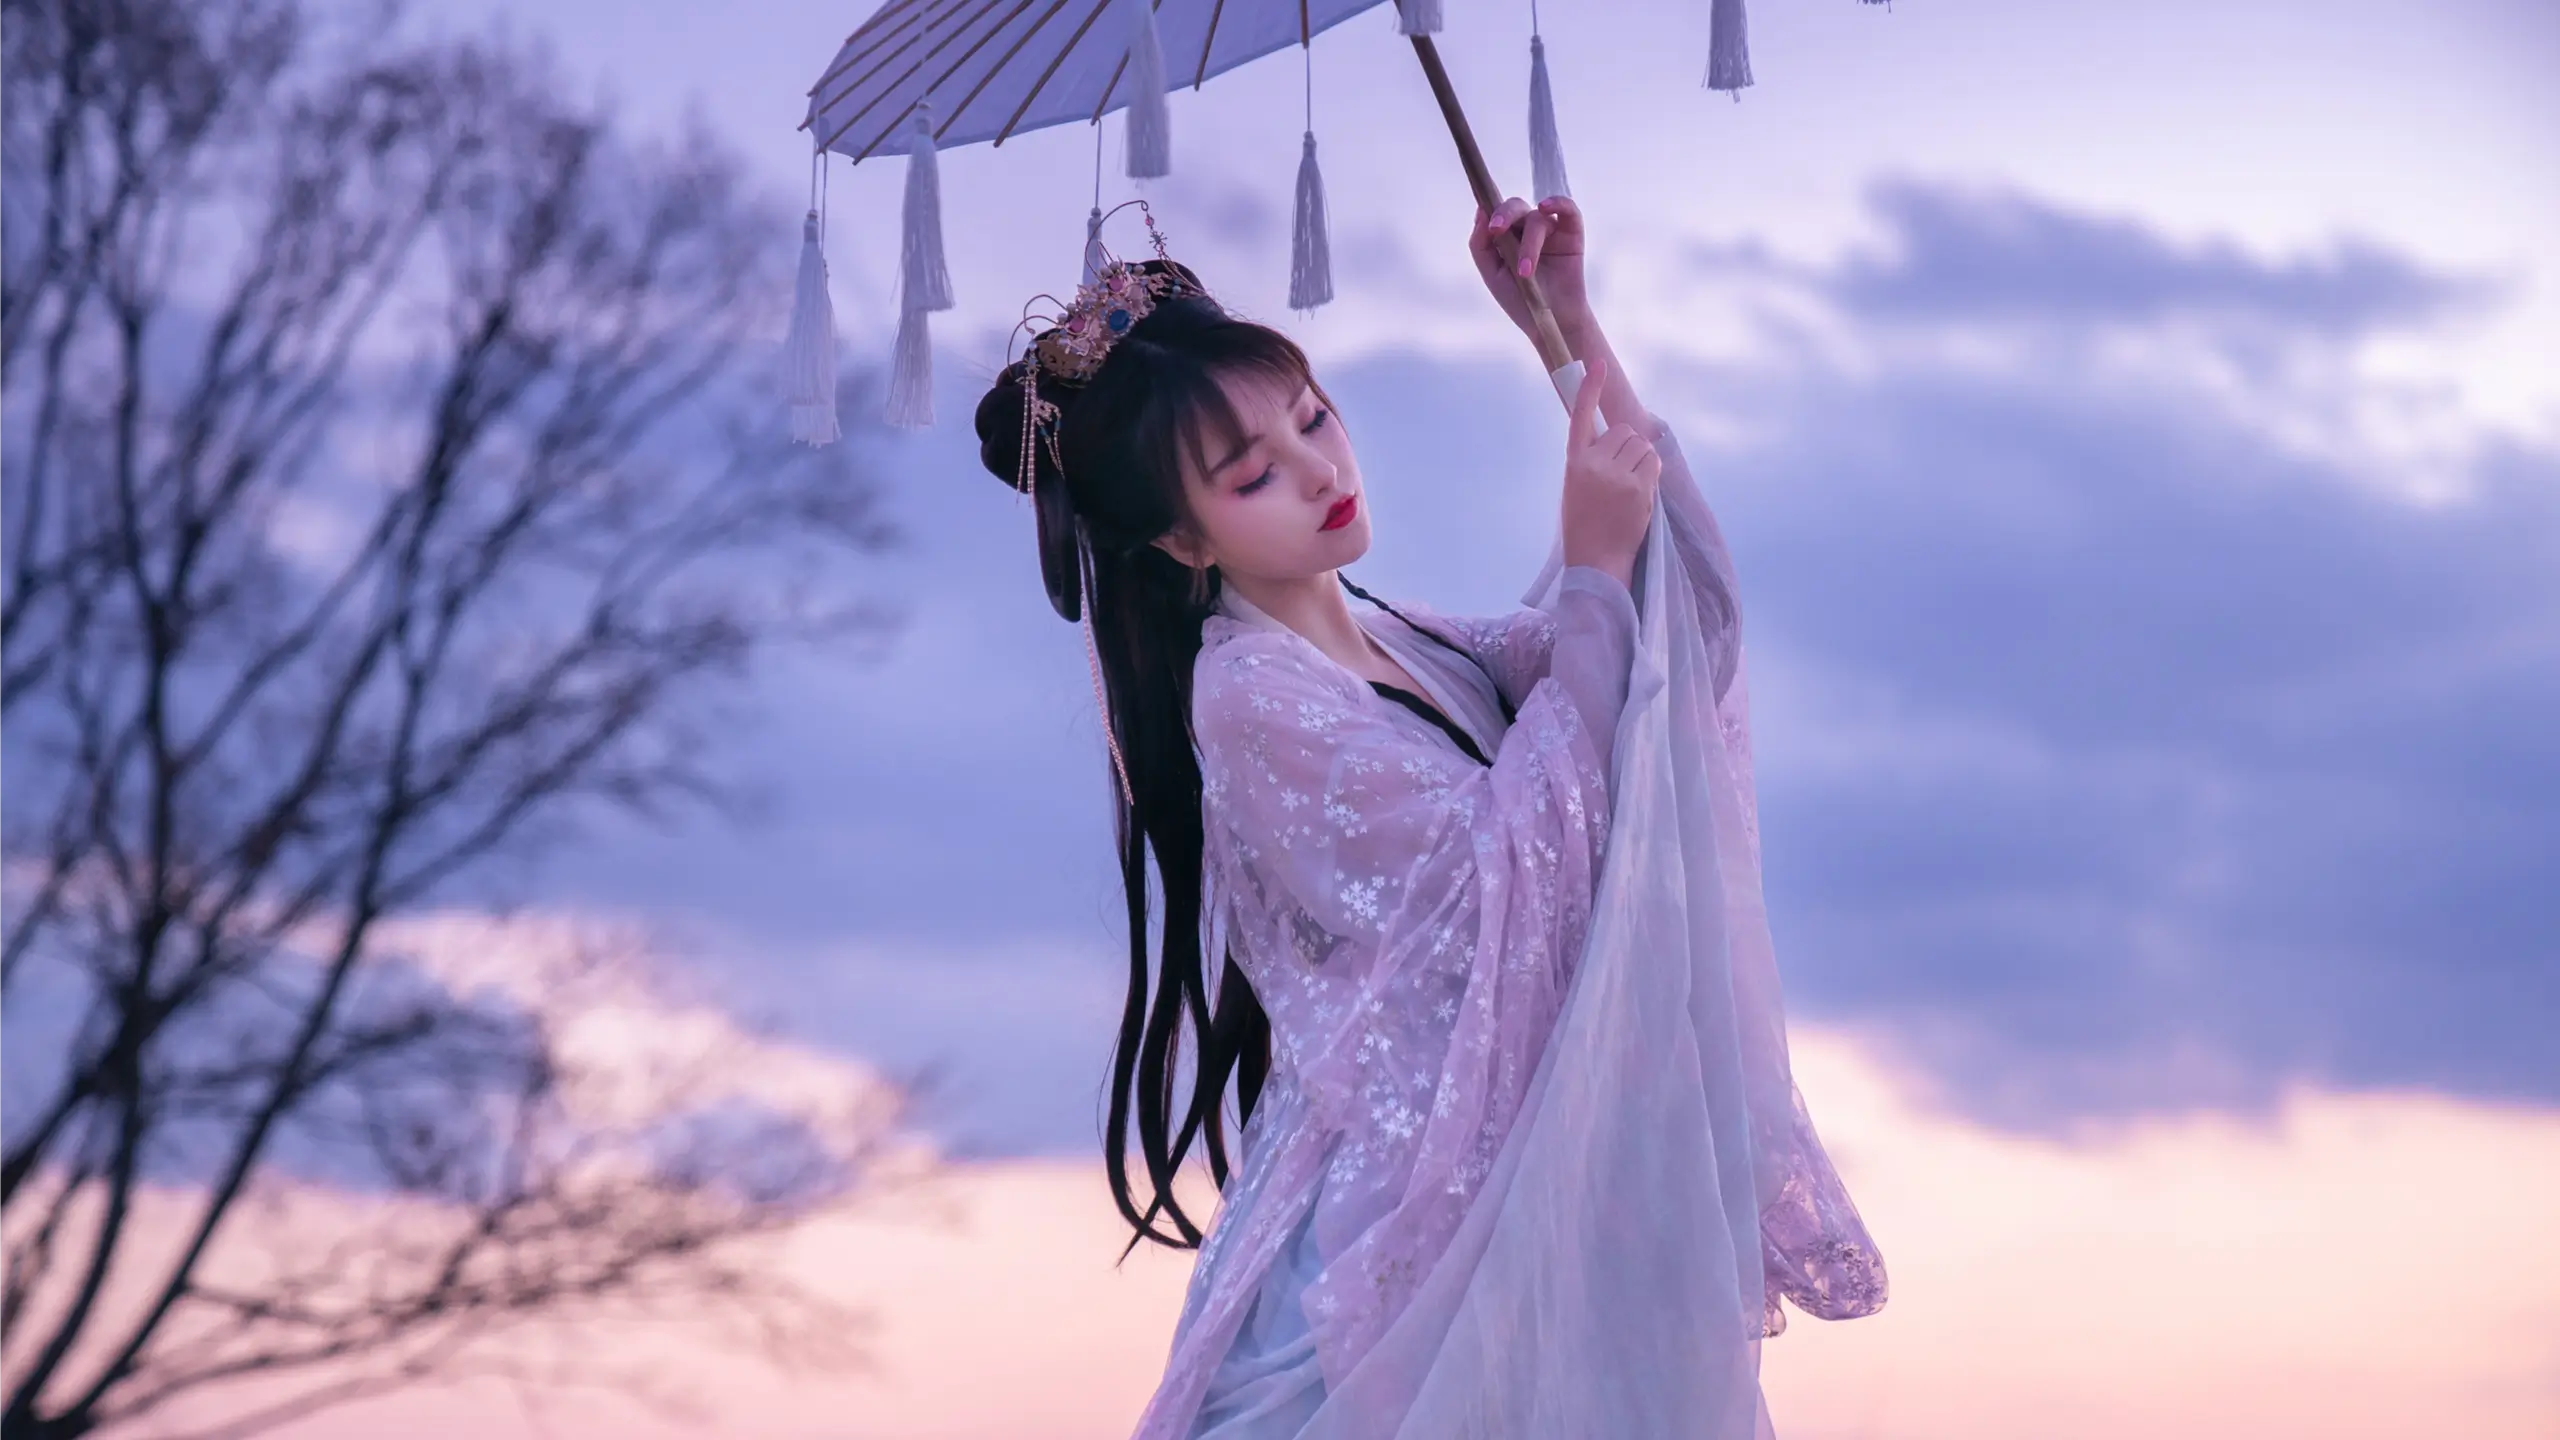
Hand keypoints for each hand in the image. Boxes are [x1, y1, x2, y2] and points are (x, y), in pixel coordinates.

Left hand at [1468, 194, 1591, 346]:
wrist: (1551, 323)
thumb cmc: (1520, 300)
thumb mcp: (1492, 275)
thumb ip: (1481, 245)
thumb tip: (1480, 212)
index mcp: (1507, 236)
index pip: (1496, 212)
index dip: (1490, 210)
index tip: (1485, 221)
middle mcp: (1527, 229)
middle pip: (1515, 208)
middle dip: (1504, 215)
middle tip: (1497, 230)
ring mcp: (1550, 229)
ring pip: (1536, 220)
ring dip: (1530, 244)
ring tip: (1526, 272)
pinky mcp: (1572, 233)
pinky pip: (1568, 209)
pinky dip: (1558, 202)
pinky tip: (1546, 206)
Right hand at [1558, 356, 1658, 584]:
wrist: (1595, 562)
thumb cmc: (1585, 525)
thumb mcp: (1577, 487)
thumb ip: (1593, 460)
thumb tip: (1622, 438)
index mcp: (1574, 462)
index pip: (1581, 415)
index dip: (1589, 388)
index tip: (1598, 363)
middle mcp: (1594, 464)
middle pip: (1623, 431)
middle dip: (1628, 446)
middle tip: (1621, 471)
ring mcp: (1617, 476)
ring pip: (1642, 445)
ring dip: (1642, 459)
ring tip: (1630, 485)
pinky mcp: (1639, 489)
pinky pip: (1654, 463)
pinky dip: (1651, 472)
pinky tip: (1640, 492)